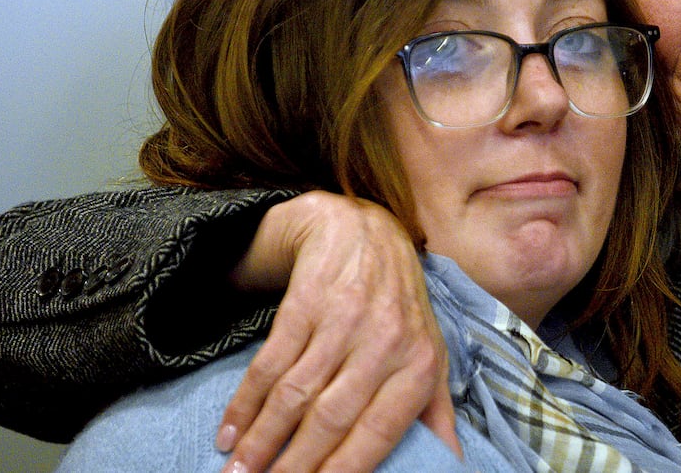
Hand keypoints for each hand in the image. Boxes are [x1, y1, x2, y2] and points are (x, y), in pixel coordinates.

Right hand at [216, 190, 458, 471]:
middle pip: (330, 420)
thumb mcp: (429, 352)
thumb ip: (436, 411)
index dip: (343, 472)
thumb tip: (453, 464)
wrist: (364, 231)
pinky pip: (270, 362)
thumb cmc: (400, 307)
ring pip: (295, 395)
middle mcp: (386, 343)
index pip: (379, 434)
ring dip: (260, 441)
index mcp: (420, 366)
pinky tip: (228, 431)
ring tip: (236, 472)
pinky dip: (245, 403)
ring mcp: (346, 320)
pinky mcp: (308, 300)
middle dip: (292, 466)